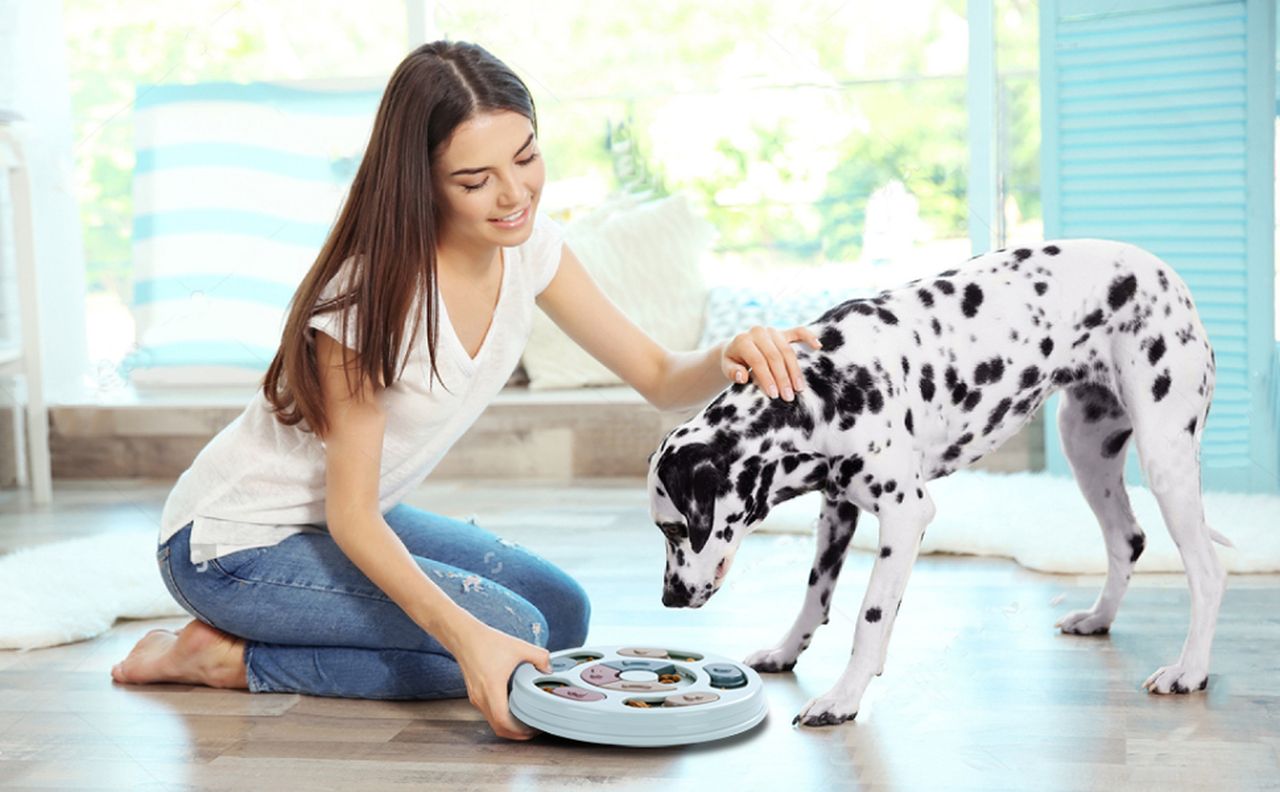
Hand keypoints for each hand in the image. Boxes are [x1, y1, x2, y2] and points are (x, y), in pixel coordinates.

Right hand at [446, 617, 551, 739]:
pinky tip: (512, 708)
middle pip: (498, 727)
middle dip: (516, 733)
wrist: (465, 637)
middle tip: (532, 730)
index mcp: (492, 688)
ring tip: (524, 720)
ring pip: (492, 721)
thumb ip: (539, 657)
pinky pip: (488, 713)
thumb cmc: (487, 642)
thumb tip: (549, 669)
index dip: (519, 731)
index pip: (503, 722)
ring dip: (508, 726)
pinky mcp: (475, 694)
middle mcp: (481, 697)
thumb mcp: (519, 647)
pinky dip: (500, 716)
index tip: (532, 730)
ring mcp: (476, 698)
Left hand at [721, 325, 822, 400]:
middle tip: (788, 396)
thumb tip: (742, 377)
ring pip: (787, 351)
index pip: (758, 361)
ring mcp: (772, 331)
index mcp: (743, 340)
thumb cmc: (732, 361)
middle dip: (783, 378)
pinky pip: (799, 332)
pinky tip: (818, 347)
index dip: (767, 378)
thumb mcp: (726, 367)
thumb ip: (732, 372)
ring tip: (799, 388)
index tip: (774, 395)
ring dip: (795, 371)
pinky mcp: (783, 331)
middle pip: (775, 357)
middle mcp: (758, 332)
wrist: (736, 347)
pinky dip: (809, 337)